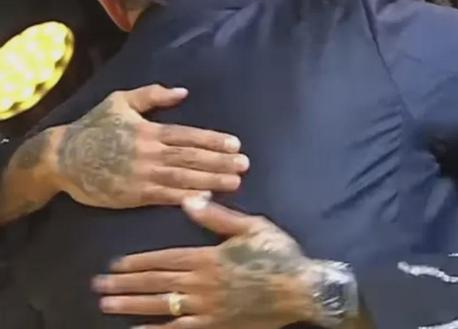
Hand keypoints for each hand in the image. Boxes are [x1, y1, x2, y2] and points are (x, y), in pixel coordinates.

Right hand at [50, 85, 248, 207]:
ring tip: (235, 182)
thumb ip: (152, 95)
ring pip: (184, 178)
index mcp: (150, 131)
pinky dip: (187, 198)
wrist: (62, 158)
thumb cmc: (94, 127)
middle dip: (220, 162)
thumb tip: (183, 92)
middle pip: (192, 158)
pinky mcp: (134, 195)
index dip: (213, 140)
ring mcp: (143, 176)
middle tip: (244, 165)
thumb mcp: (121, 101)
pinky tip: (206, 199)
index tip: (235, 144)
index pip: (189, 136)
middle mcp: (150, 153)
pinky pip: (166, 197)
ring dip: (211, 181)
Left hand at [94, 197, 319, 327]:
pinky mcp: (216, 326)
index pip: (165, 260)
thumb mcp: (252, 226)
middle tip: (99, 285)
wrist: (301, 289)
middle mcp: (202, 285)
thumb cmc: (277, 253)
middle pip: (157, 283)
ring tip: (108, 304)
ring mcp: (207, 309)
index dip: (138, 262)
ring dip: (133, 306)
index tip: (114, 263)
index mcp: (209, 258)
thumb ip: (218, 217)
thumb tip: (190, 199)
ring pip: (162, 307)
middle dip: (126, 283)